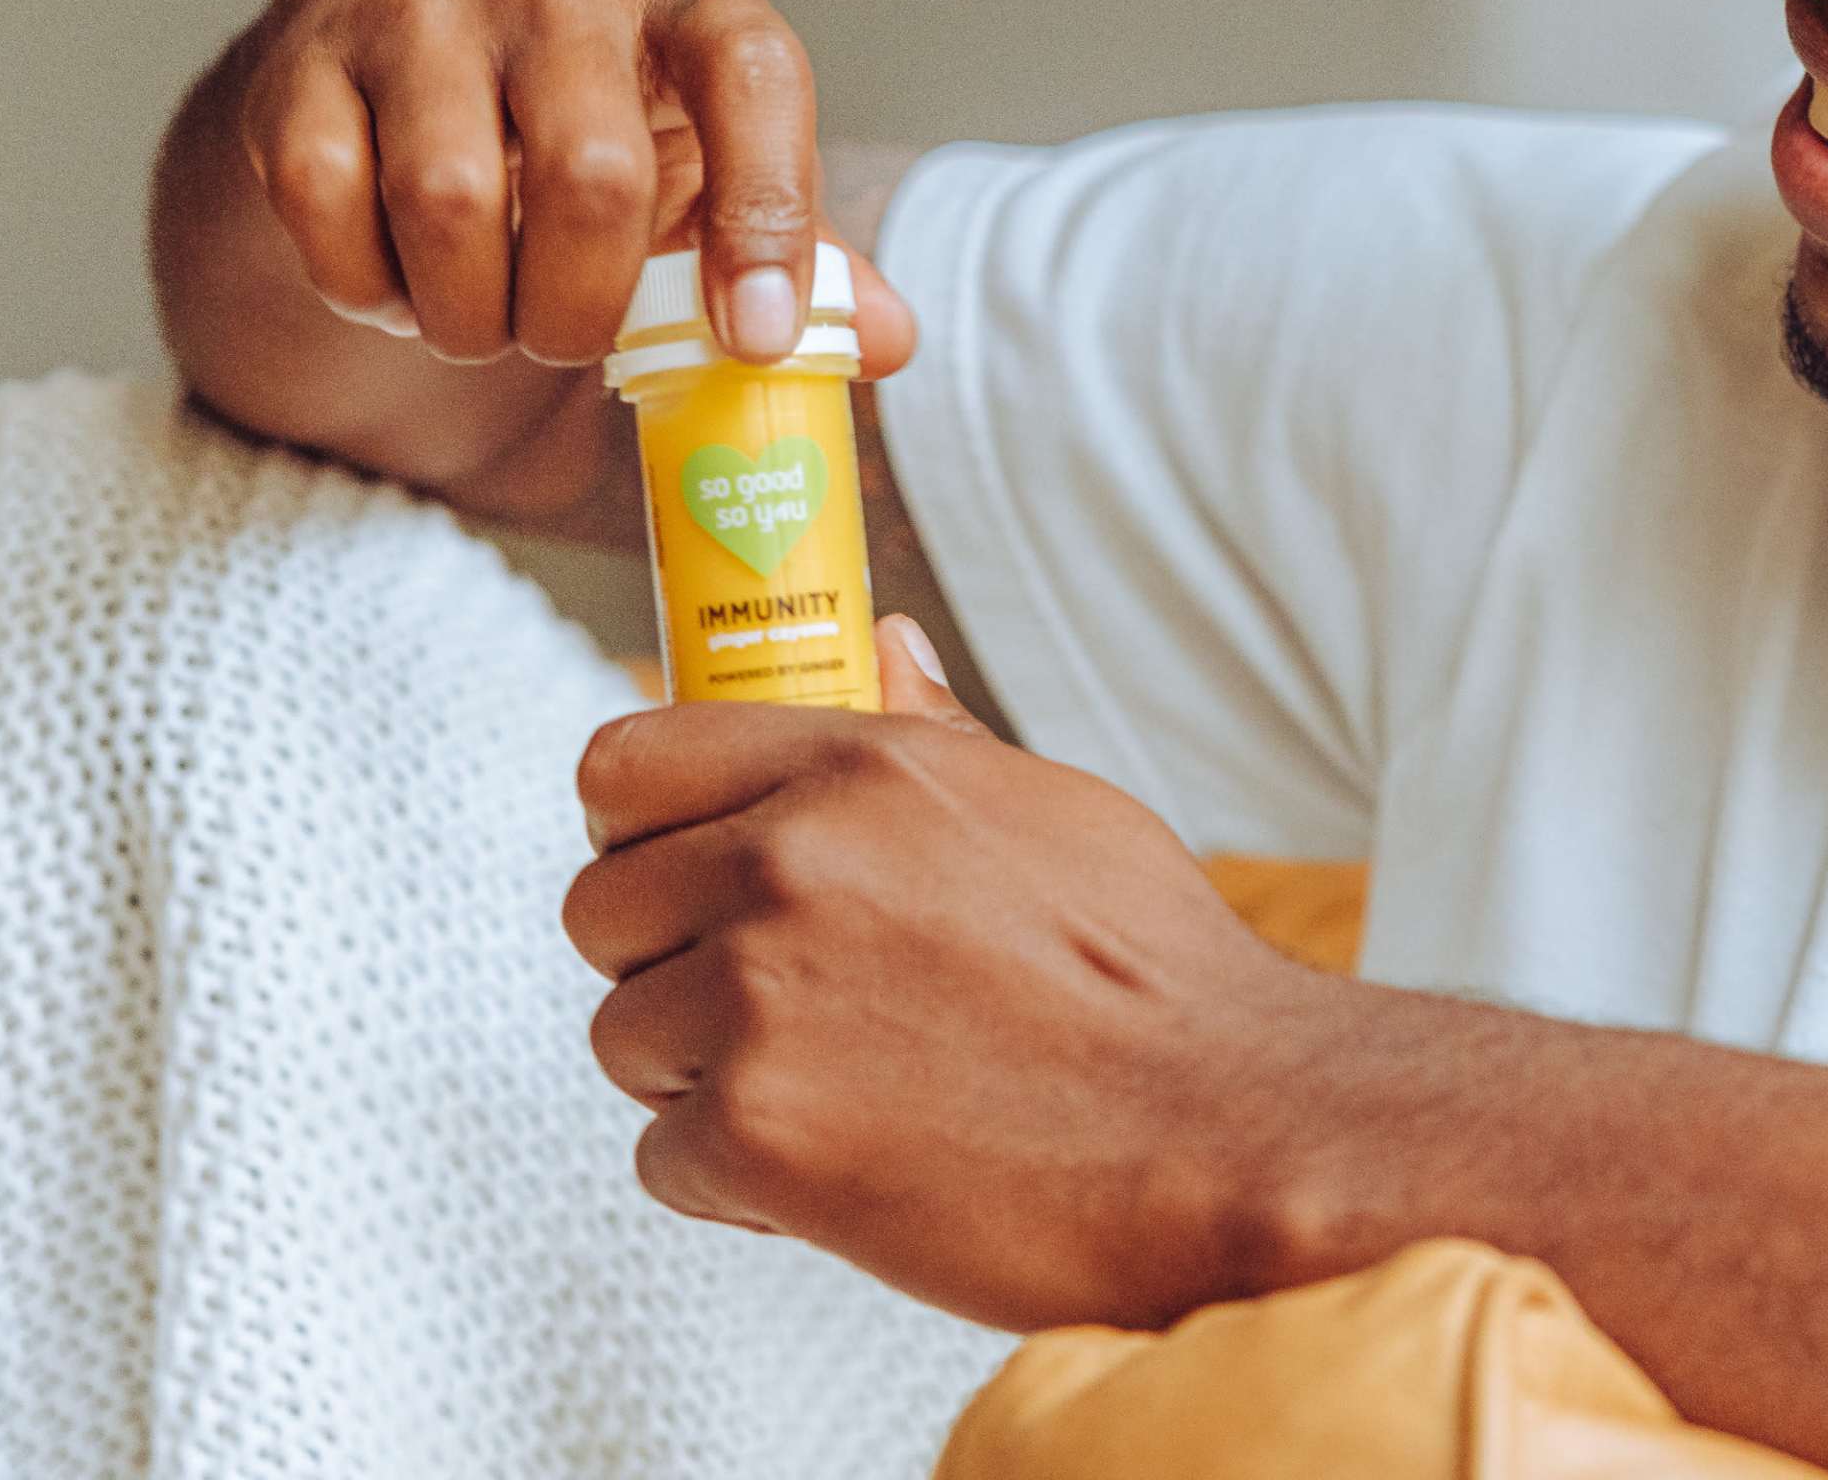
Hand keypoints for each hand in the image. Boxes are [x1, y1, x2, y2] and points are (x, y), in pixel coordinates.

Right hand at [235, 0, 911, 371]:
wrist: (390, 93)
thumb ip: (800, 259)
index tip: (753, 337)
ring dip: (468, 312)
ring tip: (482, 315)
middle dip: (581, 309)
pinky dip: (363, 285)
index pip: (754, 73)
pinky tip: (393, 280)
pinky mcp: (299, 55)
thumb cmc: (585, 140)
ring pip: (450, 202)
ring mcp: (416, 3)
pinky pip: (325, 204)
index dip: (766, 214)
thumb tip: (885, 341)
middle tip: (566, 339)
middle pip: (592, 174)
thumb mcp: (704, 183)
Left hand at [563, 621, 1333, 1330]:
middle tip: (786, 1012)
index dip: (641, 831)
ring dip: (707, 1080)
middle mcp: (787, 864)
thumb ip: (930, 737)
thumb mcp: (1052, 810)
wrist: (1228, 1135)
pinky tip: (857, 1170)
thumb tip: (880, 642)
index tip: (687, 878)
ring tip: (846, 1094)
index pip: (625, 764)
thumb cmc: (1160, 983)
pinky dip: (742, 1184)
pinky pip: (665, 1157)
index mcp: (856, 768)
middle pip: (599, 908)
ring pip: (626, 1039)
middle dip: (670, 967)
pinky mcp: (752, 1137)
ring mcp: (758, 1000)